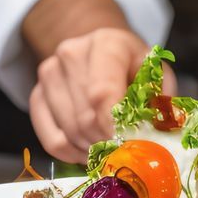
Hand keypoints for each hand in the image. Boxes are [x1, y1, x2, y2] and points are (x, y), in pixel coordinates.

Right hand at [29, 27, 174, 161]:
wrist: (100, 51)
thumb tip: (161, 135)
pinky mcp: (36, 95)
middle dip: (107, 142)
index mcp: (106, 43)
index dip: (113, 125)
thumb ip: (161, 102)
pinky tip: (89, 152)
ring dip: (92, 150)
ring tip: (111, 149)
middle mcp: (71, 54)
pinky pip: (51, 140)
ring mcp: (49, 74)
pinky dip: (72, 154)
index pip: (102, 91)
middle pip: (85, 117)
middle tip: (125, 152)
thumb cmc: (133, 66)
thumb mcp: (156, 74)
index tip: (127, 146)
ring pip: (69, 131)